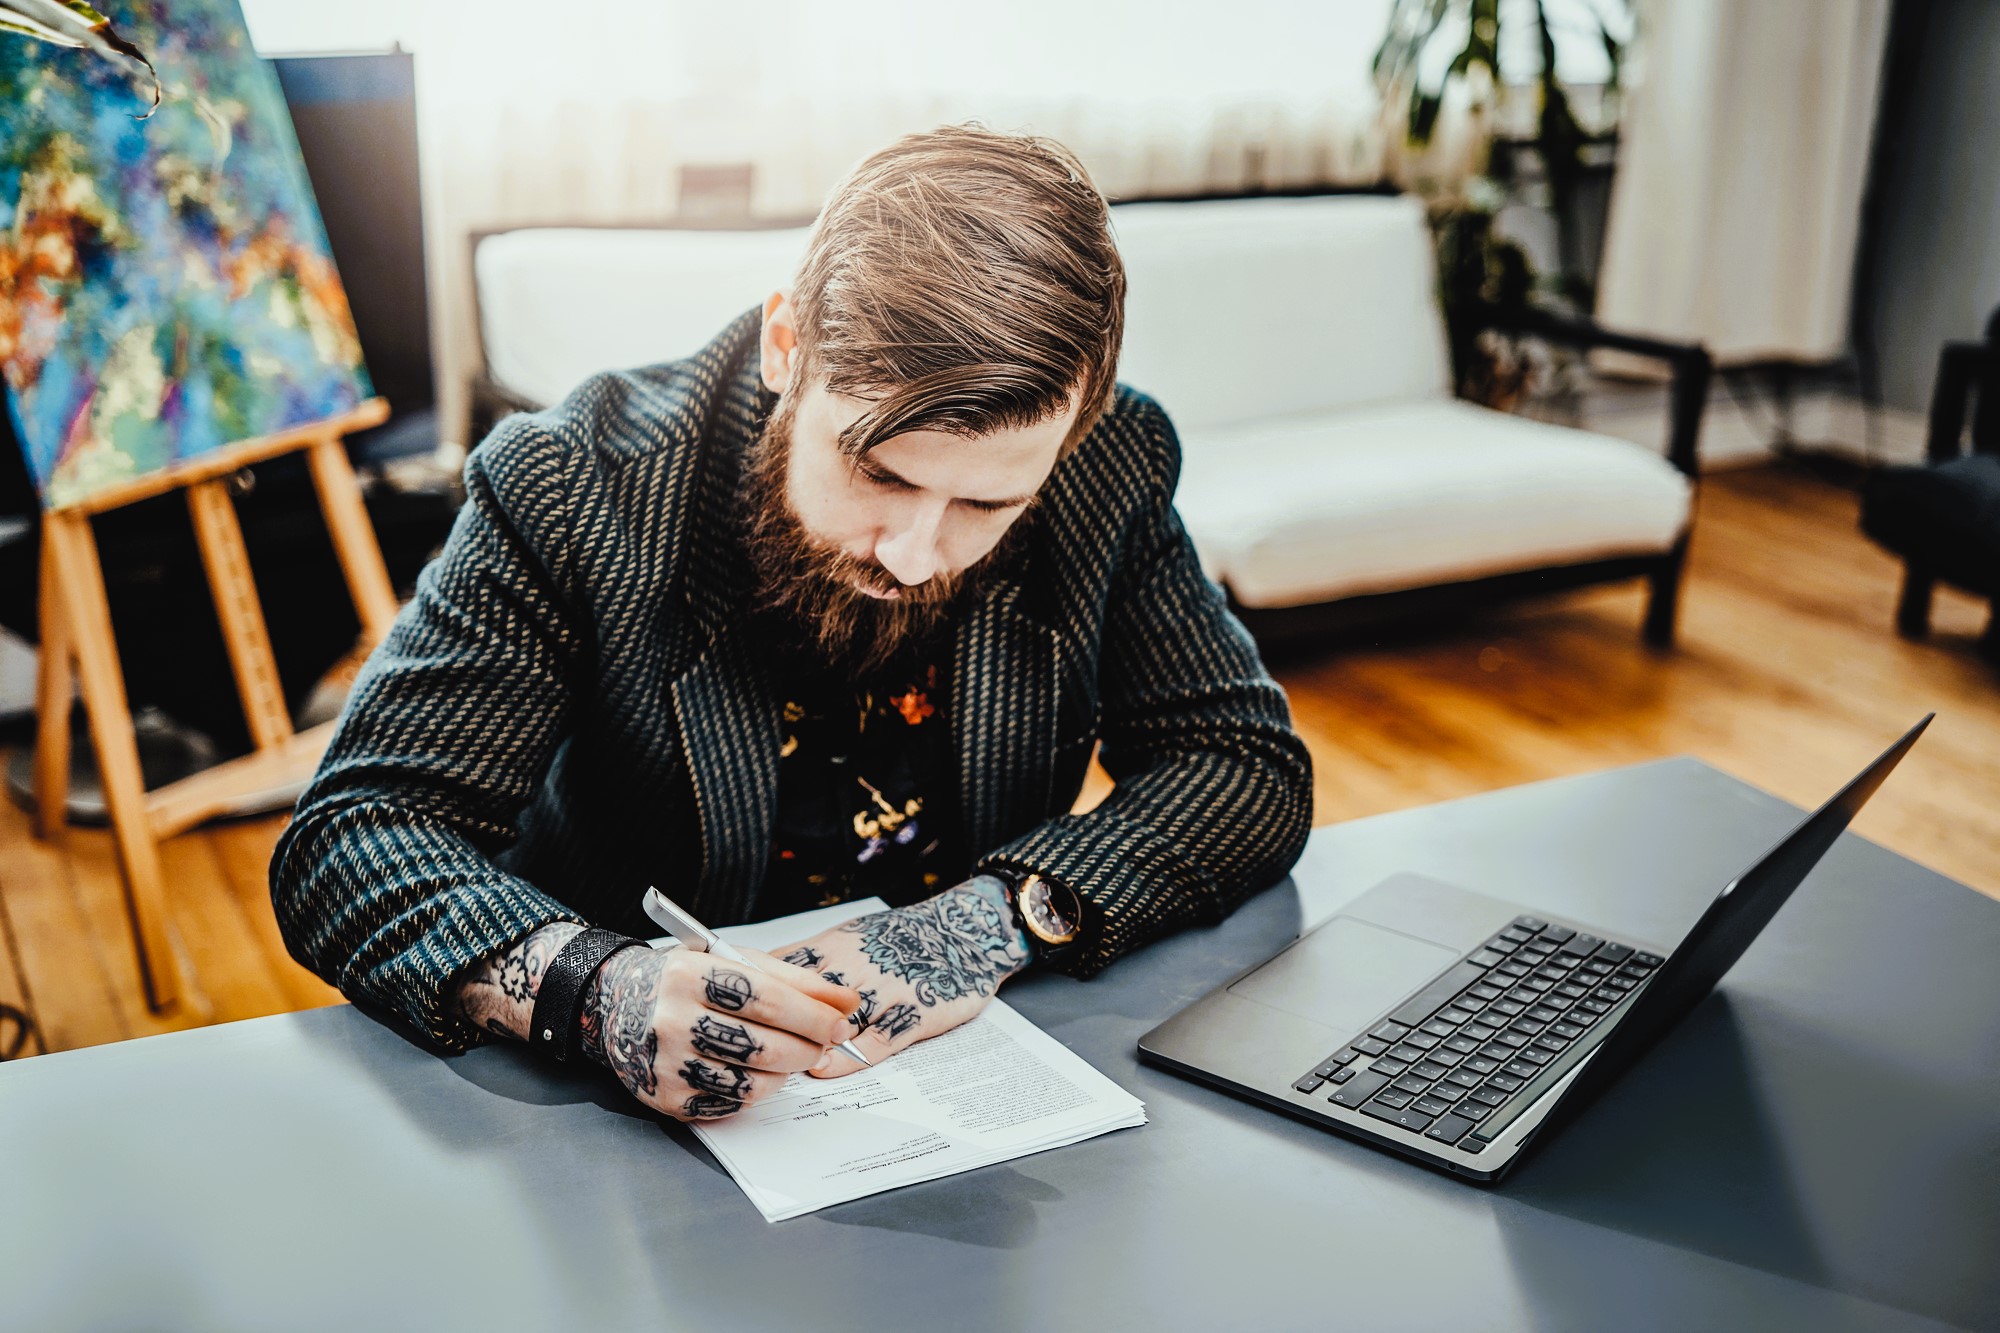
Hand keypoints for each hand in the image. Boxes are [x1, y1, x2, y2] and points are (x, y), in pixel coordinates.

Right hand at [580, 943, 863, 1121]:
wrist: (617, 1003)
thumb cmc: (685, 979)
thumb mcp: (731, 962)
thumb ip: (792, 980)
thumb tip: (846, 1003)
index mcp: (688, 976)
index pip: (767, 1000)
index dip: (813, 1015)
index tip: (841, 1023)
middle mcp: (672, 1020)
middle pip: (763, 1045)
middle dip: (809, 1048)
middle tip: (826, 1044)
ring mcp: (668, 1064)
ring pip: (752, 1082)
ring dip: (786, 1071)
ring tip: (790, 1054)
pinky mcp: (668, 1099)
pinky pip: (732, 1104)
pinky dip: (756, 1090)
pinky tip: (755, 1070)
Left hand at [773, 875, 1032, 1077]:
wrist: (965, 930)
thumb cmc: (901, 938)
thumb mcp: (850, 936)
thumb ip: (808, 959)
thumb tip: (756, 973)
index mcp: (836, 945)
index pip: (781, 969)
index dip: (753, 994)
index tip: (728, 1015)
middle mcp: (858, 965)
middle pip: (803, 998)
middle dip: (775, 1025)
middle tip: (748, 1051)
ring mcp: (888, 989)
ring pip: (838, 1020)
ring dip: (808, 1044)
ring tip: (783, 1067)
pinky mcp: (918, 1011)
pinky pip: (879, 1038)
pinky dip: (851, 1057)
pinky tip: (828, 1070)